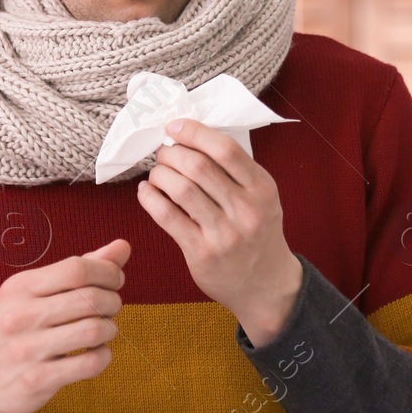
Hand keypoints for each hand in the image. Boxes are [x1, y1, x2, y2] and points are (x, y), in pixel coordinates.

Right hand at [0, 239, 129, 412]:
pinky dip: (103, 356)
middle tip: (109, 308)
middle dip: (112, 301)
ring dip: (110, 329)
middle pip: (90, 299)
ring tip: (103, 330)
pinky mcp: (37, 381)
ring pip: (94, 331)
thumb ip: (80, 269)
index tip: (115, 280)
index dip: (108, 272)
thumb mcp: (35, 292)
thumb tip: (123, 246)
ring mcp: (27, 350)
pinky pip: (90, 364)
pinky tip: (95, 353)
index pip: (77, 269)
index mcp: (20, 287)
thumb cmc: (16, 328)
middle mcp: (20, 316)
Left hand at [136, 118, 301, 347]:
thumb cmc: (258, 233)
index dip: (195, 132)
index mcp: (262, 188)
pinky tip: (146, 191)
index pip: (225, 149)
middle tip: (163, 154)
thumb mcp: (261, 197)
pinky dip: (150, 199)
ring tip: (157, 173)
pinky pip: (168, 217)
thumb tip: (191, 138)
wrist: (266, 285)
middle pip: (198, 166)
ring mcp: (224, 234)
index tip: (175, 127)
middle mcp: (246, 210)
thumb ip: (235, 171)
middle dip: (172, 153)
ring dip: (160, 174)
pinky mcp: (202, 253)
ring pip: (180, 189)